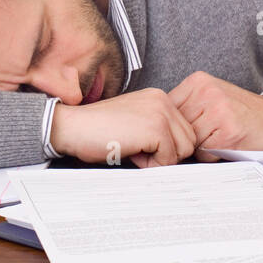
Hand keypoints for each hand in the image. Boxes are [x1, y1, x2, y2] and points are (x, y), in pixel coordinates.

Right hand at [49, 88, 197, 167]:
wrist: (73, 127)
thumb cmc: (98, 129)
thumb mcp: (134, 122)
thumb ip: (157, 129)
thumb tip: (176, 154)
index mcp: (159, 97)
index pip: (184, 130)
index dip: (165, 146)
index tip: (141, 145)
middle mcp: (163, 100)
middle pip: (188, 141)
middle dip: (166, 153)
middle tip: (137, 150)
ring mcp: (161, 113)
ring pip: (183, 150)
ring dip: (160, 159)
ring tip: (134, 150)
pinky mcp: (155, 128)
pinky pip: (168, 159)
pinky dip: (151, 165)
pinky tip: (131, 153)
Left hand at [168, 71, 262, 160]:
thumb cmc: (242, 113)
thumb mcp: (212, 96)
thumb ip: (187, 105)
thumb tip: (157, 125)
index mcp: (198, 81)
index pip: (167, 110)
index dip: (174, 126)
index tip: (186, 130)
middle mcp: (206, 92)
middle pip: (177, 127)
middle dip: (187, 138)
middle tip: (208, 136)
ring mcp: (218, 111)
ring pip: (189, 142)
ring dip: (201, 148)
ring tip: (219, 138)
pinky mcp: (228, 133)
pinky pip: (204, 153)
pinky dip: (213, 155)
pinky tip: (227, 144)